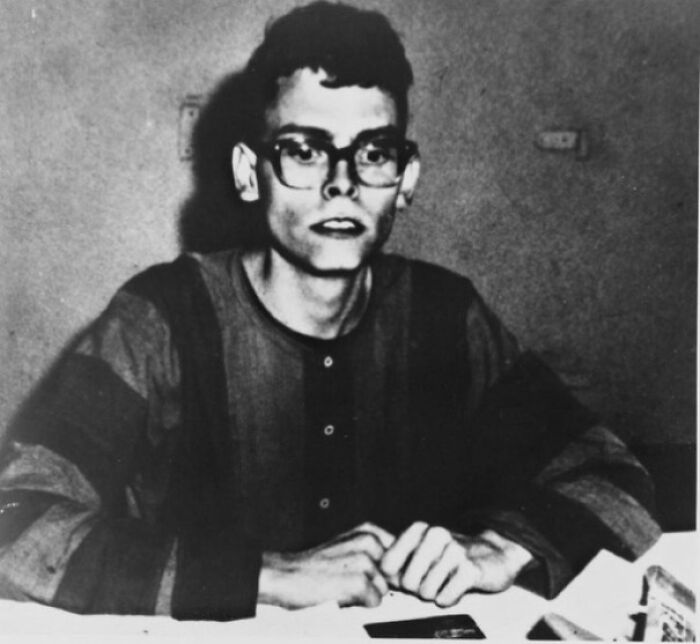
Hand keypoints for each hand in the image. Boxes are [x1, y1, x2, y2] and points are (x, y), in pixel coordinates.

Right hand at [257, 522, 395, 608]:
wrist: (287, 575)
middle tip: (349, 580)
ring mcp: (364, 561)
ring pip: (384, 589)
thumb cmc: (316, 565)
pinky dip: (360, 604)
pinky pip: (375, 602)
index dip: (389, 570)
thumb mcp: (348, 546)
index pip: (399, 554)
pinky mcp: (359, 582)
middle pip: (392, 574)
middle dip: (377, 582)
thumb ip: (374, 552)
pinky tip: (341, 594)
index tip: (374, 574)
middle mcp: (369, 541)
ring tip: (343, 586)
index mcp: (368, 531)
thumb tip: (401, 570)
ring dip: (366, 593)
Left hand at [380, 522, 532, 606]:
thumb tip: (378, 575)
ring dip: (435, 594)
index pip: (388, 564)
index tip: (408, 575)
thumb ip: (397, 560)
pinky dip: (448, 599)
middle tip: (432, 580)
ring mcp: (454, 550)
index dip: (396, 578)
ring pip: (426, 592)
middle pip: (406, 582)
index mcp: (419, 529)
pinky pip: (445, 599)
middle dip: (417, 588)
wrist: (494, 555)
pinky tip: (456, 588)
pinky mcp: (470, 569)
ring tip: (446, 582)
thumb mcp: (422, 550)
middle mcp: (435, 535)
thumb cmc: (450, 556)